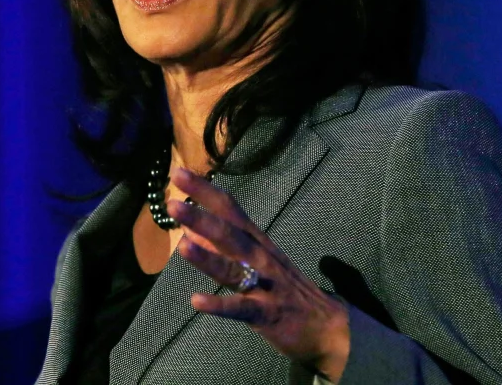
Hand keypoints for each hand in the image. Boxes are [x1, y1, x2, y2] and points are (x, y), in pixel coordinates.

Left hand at [167, 168, 349, 382]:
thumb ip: (223, 245)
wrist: (328, 326)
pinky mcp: (267, 314)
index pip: (229, 209)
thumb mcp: (256, 260)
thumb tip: (190, 229)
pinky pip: (241, 308)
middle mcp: (260, 257)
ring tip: (182, 246)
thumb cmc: (285, 288)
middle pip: (229, 233)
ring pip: (233, 268)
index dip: (205, 191)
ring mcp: (265, 285)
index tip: (178, 173)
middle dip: (201, 218)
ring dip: (207, 258)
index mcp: (257, 240)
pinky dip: (220, 305)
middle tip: (173, 204)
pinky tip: (197, 301)